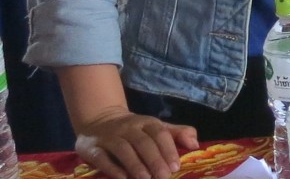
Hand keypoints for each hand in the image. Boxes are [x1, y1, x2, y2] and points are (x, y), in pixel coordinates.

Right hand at [71, 108, 197, 178]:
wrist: (98, 120)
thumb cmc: (136, 130)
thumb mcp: (157, 128)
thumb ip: (178, 134)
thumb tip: (195, 144)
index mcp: (146, 122)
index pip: (159, 134)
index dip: (168, 150)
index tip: (176, 167)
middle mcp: (127, 127)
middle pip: (142, 142)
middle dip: (155, 160)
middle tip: (164, 176)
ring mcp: (108, 136)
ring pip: (122, 149)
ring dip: (135, 164)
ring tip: (146, 178)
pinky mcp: (91, 147)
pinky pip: (101, 157)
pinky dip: (112, 168)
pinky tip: (123, 178)